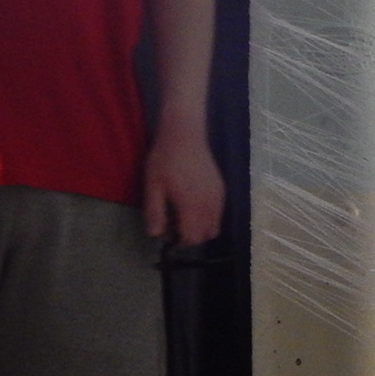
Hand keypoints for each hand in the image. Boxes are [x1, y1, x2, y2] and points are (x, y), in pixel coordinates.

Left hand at [141, 129, 223, 247]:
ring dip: (201, 227)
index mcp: (192, 206)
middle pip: (205, 236)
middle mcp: (210, 205)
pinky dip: (208, 216)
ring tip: (185, 214)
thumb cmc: (165, 159)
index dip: (179, 241)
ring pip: (215, 226)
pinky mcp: (221, 189)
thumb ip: (155, 212)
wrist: (185, 134)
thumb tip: (155, 235)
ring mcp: (218, 197)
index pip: (192, 238)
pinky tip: (194, 202)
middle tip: (174, 223)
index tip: (168, 232)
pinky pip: (219, 213)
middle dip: (191, 236)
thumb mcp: (153, 186)